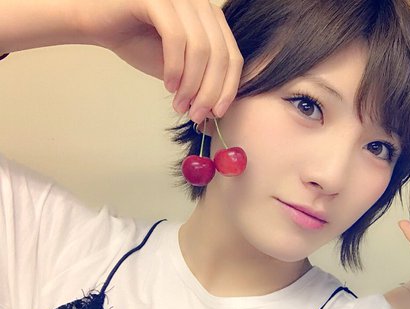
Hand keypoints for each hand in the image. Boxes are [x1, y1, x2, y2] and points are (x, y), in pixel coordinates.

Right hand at [79, 0, 241, 120]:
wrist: (95, 21)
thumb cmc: (137, 41)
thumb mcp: (177, 66)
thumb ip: (198, 80)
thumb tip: (216, 109)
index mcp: (211, 17)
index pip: (233, 55)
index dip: (229, 88)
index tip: (217, 113)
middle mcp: (201, 2)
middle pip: (220, 54)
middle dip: (209, 91)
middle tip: (196, 115)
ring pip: (200, 49)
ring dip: (191, 84)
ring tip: (180, 104)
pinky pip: (176, 38)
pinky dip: (175, 67)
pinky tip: (168, 85)